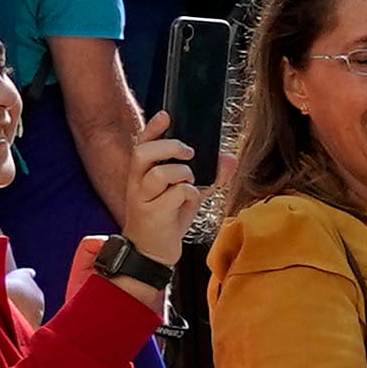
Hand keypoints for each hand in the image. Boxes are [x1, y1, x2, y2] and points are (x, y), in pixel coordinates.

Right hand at [111, 122, 203, 267]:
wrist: (153, 252)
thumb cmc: (168, 219)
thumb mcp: (189, 194)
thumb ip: (208, 176)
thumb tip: (229, 158)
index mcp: (143, 174)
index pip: (142, 144)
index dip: (152, 128)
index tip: (166, 115)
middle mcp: (137, 183)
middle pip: (143, 153)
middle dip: (169, 147)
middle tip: (189, 152)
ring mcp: (142, 199)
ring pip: (159, 173)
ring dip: (182, 173)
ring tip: (190, 181)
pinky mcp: (152, 215)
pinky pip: (174, 195)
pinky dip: (187, 194)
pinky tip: (188, 202)